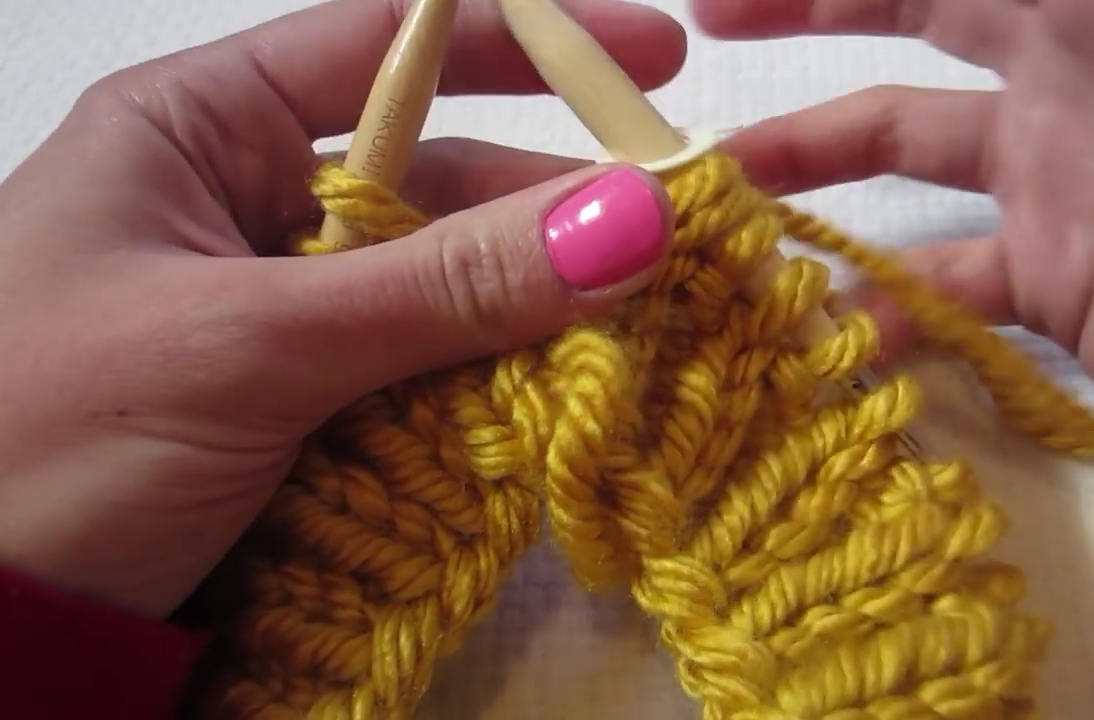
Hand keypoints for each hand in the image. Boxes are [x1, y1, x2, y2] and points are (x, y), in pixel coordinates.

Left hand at [0, 0, 681, 618]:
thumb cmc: (50, 442)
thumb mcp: (253, 347)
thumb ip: (444, 286)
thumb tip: (636, 219)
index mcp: (197, 134)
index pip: (383, 48)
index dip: (529, 41)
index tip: (656, 60)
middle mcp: (244, 207)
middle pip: (435, 181)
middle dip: (554, 210)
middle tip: (683, 237)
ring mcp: (277, 312)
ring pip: (440, 288)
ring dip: (535, 309)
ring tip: (652, 324)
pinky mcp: (300, 405)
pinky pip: (422, 371)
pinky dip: (492, 385)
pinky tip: (568, 393)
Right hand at [695, 0, 1093, 494]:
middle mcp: (1070, 68)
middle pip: (913, 27)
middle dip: (807, 22)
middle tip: (702, 41)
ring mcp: (1061, 178)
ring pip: (907, 154)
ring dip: (813, 170)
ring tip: (724, 198)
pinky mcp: (1062, 282)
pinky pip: (946, 279)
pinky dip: (881, 299)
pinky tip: (824, 321)